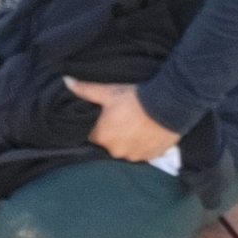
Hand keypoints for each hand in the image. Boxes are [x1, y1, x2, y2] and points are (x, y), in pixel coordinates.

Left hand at [64, 79, 181, 161]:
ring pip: (126, 149)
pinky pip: (142, 152)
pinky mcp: (151, 156)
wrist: (170, 105)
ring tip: (136, 126)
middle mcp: (115, 151)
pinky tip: (146, 132)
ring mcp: (134, 155)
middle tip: (123, 119)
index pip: (92, 135)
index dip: (98, 126)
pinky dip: (142, 145)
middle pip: (109, 143)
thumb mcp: (109, 92)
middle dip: (113, 134)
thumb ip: (86, 90)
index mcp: (101, 138)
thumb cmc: (136, 99)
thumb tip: (66, 82)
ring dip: (128, 140)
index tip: (106, 118)